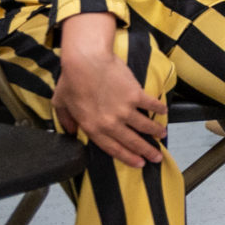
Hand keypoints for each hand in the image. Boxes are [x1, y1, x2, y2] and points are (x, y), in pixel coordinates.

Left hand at [52, 14, 167, 164]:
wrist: (86, 61)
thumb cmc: (71, 80)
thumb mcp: (60, 104)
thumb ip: (66, 121)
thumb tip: (71, 132)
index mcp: (93, 127)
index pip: (113, 148)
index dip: (127, 157)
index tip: (139, 163)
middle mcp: (111, 123)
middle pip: (132, 141)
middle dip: (146, 151)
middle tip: (157, 157)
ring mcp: (125, 110)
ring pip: (145, 126)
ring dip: (156, 131)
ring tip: (163, 135)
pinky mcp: (135, 95)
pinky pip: (150, 105)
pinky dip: (159, 109)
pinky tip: (164, 112)